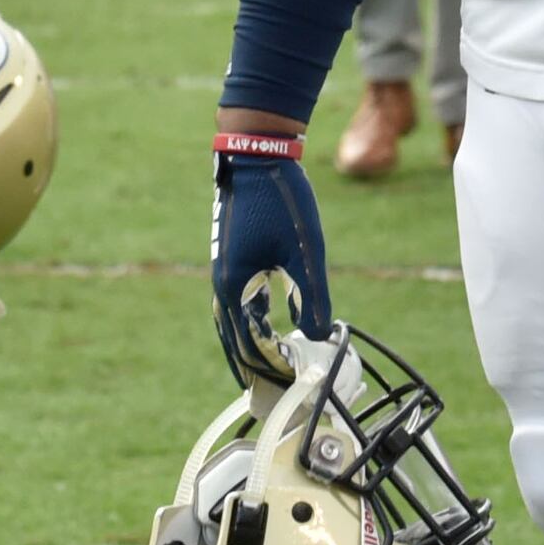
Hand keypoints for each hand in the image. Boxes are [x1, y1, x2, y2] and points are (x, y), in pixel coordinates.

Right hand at [210, 142, 331, 386]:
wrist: (256, 152)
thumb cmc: (280, 197)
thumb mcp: (305, 249)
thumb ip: (312, 295)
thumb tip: (320, 335)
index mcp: (235, 285)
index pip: (249, 343)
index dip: (270, 368)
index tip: (291, 388)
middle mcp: (223, 282)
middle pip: (234, 338)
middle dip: (254, 365)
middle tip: (272, 393)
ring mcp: (225, 268)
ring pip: (234, 319)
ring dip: (250, 344)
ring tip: (265, 368)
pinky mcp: (234, 256)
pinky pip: (240, 299)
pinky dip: (251, 318)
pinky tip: (269, 321)